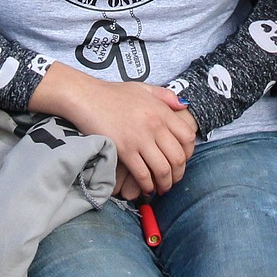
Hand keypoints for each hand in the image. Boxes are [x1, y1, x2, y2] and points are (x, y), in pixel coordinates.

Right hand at [78, 81, 196, 196]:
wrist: (87, 97)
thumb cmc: (113, 93)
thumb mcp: (143, 88)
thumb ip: (166, 96)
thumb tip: (183, 106)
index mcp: (161, 111)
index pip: (188, 137)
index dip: (189, 153)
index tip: (182, 160)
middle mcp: (155, 125)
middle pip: (178, 158)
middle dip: (178, 174)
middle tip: (172, 180)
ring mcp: (140, 139)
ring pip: (163, 170)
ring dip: (165, 184)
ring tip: (161, 188)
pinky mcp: (125, 150)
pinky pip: (143, 174)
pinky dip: (147, 185)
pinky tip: (146, 187)